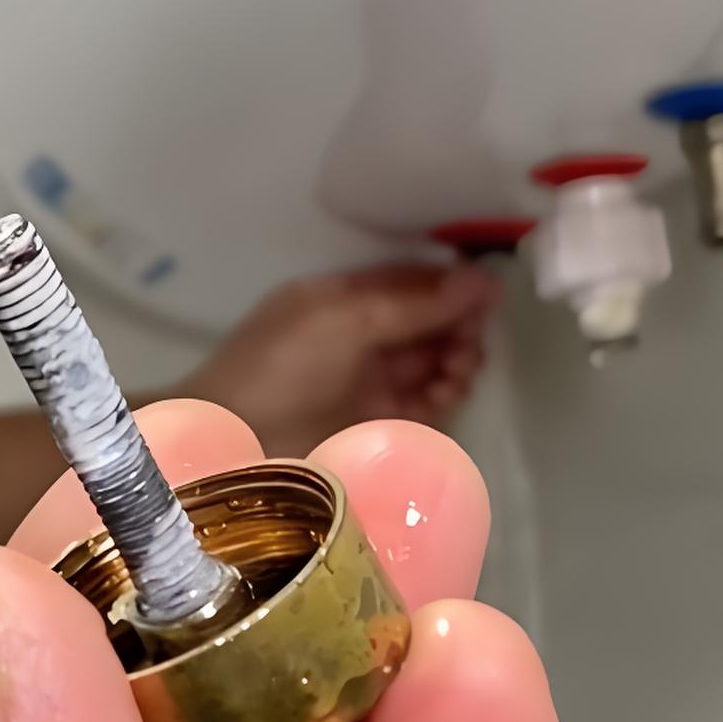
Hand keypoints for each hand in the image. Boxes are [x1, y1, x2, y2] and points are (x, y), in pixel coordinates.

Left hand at [178, 266, 497, 456]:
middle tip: (467, 339)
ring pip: (438, 363)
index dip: (453, 285)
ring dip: (458, 361)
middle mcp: (365, 338)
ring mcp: (374, 383)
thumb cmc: (279, 364)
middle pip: (433, 323)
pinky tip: (445, 392)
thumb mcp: (343, 318)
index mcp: (347, 299)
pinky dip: (447, 396)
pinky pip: (431, 405)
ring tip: (455, 369)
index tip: (489, 292)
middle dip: (460, 326)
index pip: (414, 283)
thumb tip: (479, 279)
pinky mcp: (382, 427)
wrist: (234, 442)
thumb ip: (412, 302)